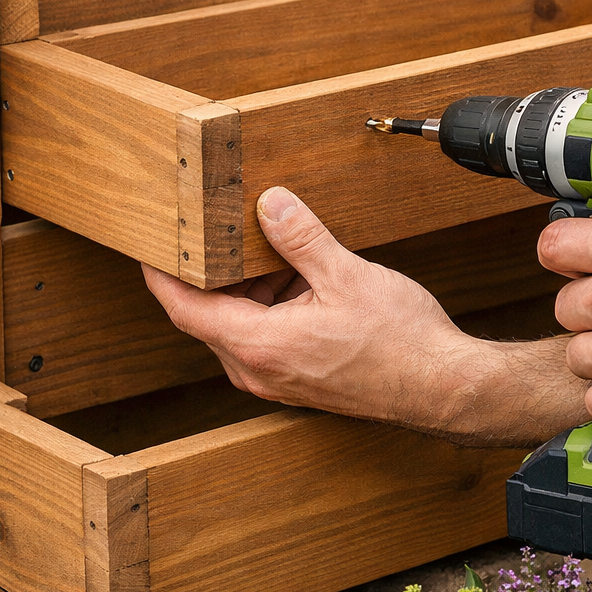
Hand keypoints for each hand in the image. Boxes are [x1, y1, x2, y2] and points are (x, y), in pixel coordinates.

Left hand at [142, 187, 589, 443]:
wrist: (442, 387)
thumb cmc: (401, 342)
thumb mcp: (345, 274)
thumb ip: (301, 237)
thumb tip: (270, 203)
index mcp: (257, 345)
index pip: (182, 308)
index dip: (159, 272)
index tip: (148, 242)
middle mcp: (257, 370)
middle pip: (206, 316)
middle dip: (209, 272)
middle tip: (210, 227)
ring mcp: (276, 379)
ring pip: (237, 326)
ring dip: (245, 288)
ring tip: (264, 245)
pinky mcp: (297, 379)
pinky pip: (262, 337)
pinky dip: (267, 305)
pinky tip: (294, 276)